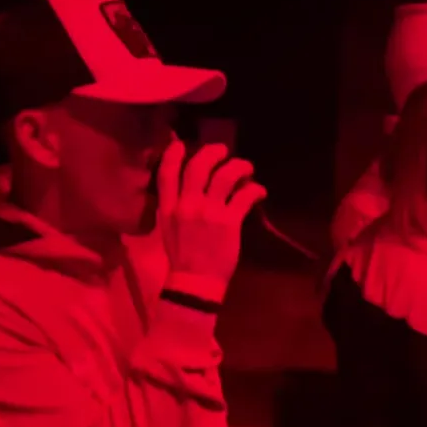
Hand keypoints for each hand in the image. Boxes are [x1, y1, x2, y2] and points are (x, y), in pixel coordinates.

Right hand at [157, 140, 266, 302]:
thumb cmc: (182, 257)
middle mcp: (186, 205)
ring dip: (239, 166)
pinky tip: (260, 191)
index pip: (166, 173)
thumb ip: (174, 206)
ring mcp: (208, 213)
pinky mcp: (229, 222)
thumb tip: (189, 187)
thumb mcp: (168, 228)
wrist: (194, 282)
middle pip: (198, 167)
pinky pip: (244, 196)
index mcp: (168, 208)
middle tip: (223, 151)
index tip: (181, 144)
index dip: (172, 154)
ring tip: (246, 168)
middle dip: (212, 153)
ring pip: (224, 176)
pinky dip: (255, 190)